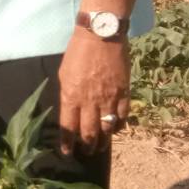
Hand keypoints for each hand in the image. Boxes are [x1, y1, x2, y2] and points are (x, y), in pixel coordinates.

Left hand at [57, 29, 131, 154]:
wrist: (101, 35)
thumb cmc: (78, 52)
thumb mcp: (64, 74)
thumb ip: (68, 95)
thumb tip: (71, 112)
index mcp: (71, 96)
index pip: (68, 127)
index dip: (68, 142)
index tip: (68, 153)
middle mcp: (89, 101)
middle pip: (89, 132)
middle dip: (87, 146)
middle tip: (87, 152)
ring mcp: (108, 98)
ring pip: (106, 128)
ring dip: (103, 140)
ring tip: (101, 147)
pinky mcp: (124, 92)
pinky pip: (122, 116)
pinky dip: (119, 125)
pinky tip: (116, 129)